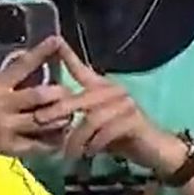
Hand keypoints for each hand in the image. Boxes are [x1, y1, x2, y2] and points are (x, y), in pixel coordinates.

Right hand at [0, 36, 73, 156]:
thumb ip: (15, 78)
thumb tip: (42, 60)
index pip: (21, 66)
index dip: (40, 53)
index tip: (56, 40)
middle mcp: (1, 106)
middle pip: (40, 96)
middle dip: (59, 93)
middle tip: (67, 94)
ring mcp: (7, 128)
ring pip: (44, 120)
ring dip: (61, 116)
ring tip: (67, 114)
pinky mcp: (12, 147)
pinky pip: (41, 143)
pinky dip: (55, 138)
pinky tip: (60, 135)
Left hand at [34, 42, 187, 171]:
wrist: (153, 150)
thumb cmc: (118, 136)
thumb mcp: (91, 125)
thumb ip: (73, 116)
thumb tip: (42, 116)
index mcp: (100, 88)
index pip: (81, 69)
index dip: (67, 56)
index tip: (55, 41)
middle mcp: (113, 91)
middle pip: (80, 98)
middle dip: (57, 111)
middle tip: (39, 122)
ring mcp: (125, 104)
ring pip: (92, 118)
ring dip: (77, 138)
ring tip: (68, 152)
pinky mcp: (135, 120)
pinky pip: (106, 131)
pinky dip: (94, 144)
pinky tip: (88, 153)